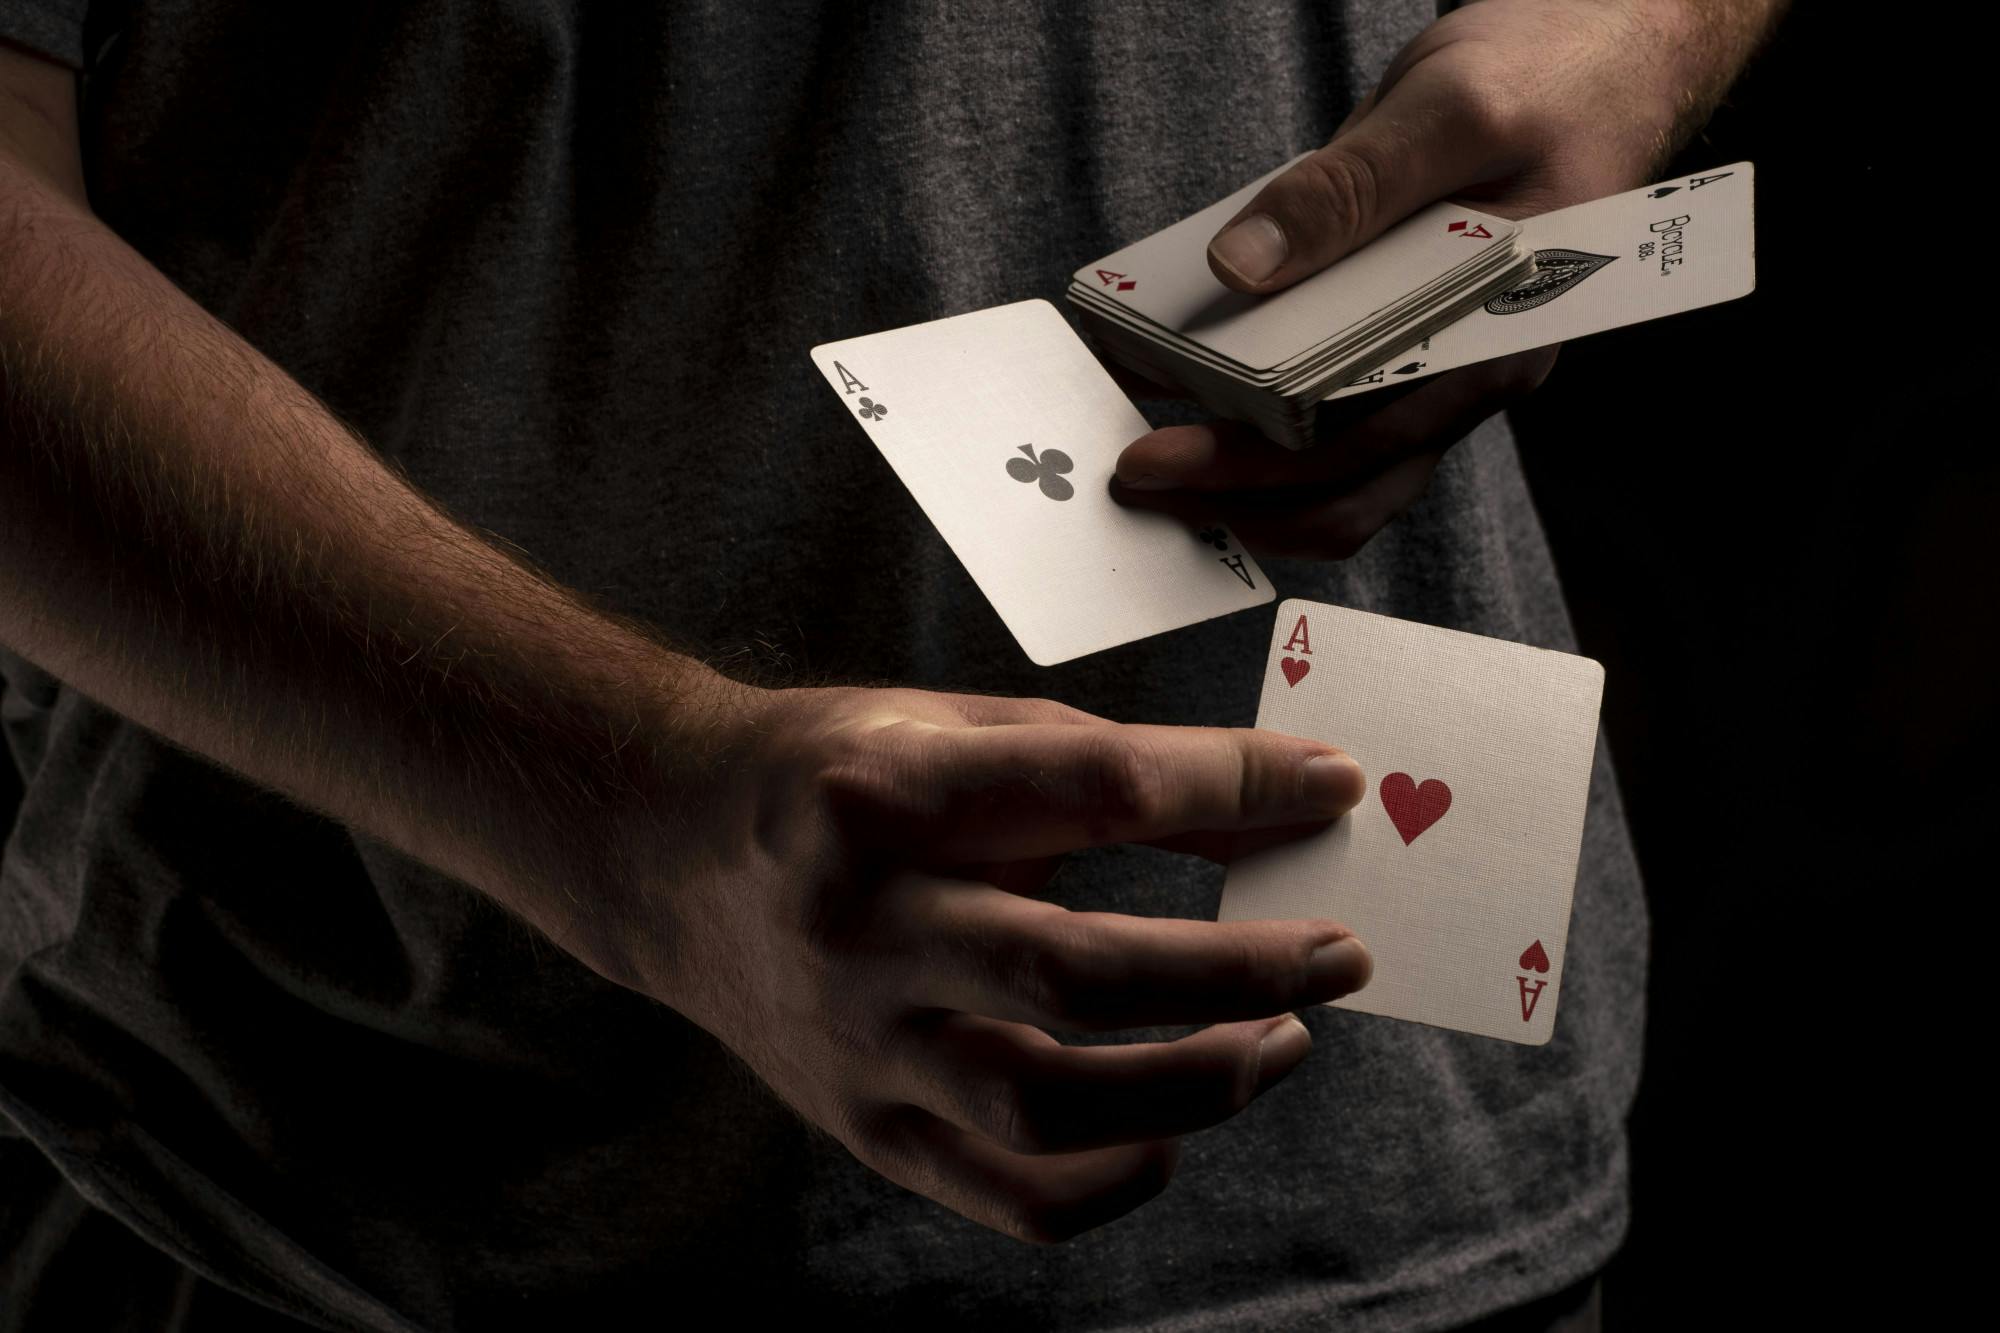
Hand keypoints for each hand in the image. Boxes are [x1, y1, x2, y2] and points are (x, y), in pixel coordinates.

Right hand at [569, 678, 1372, 1243]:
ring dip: (1198, 1084)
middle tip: (1340, 952)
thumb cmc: (841, 778)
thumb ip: (1105, 769)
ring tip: (1282, 1040)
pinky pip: (1011, 1198)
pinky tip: (1176, 1125)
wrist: (672, 853)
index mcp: (888, 794)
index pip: (1094, 789)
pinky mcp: (861, 1126)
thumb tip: (1276, 805)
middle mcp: (863, 925)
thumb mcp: (958, 731)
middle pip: (1078, 973)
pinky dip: (1119, 1177)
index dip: (1232, 785)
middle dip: (1240, 969)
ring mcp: (857, 1042)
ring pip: (1049, 1106)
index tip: (1332, 786)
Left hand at [1113, 0, 1777, 557]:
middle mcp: (1464, 374)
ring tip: (1154, 458)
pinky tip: (1189, 400)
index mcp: (1493, 337)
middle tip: (1134, 472)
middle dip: (1230, 492)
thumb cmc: (1550, 82)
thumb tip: (1243, 266)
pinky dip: (1256, 423)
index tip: (1167, 463)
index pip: (1367, 442)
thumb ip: (1350, 189)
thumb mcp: (1449, 112)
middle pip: (1343, 482)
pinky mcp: (1400, 341)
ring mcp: (1433, 366)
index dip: (1259, 469)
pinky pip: (1327, 412)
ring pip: (1337, 471)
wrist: (1600, 56)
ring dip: (1242, 480)